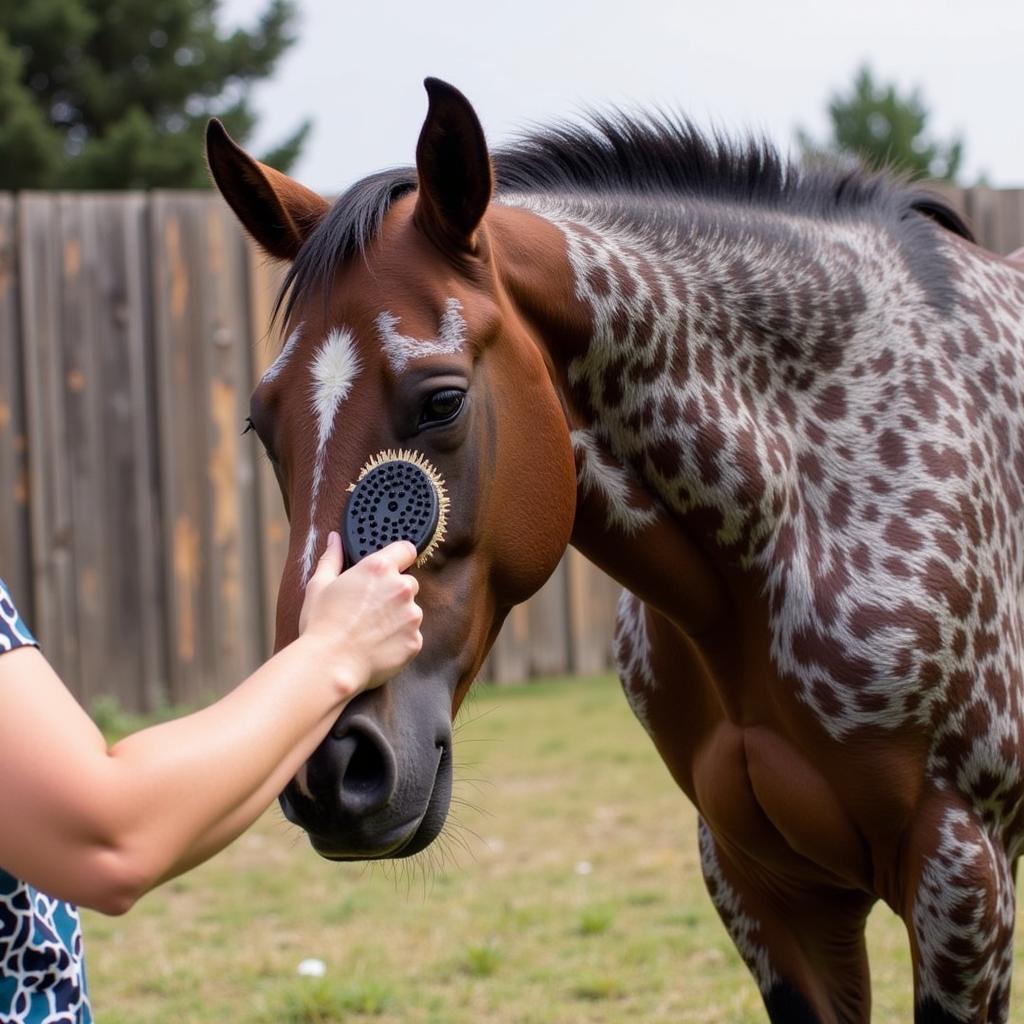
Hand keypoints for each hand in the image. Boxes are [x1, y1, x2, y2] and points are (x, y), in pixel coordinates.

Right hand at [298, 533, 422, 694]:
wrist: (330, 665)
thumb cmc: (321, 624)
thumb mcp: (319, 585)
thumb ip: (332, 558)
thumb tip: (334, 539)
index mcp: (379, 568)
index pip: (406, 550)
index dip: (399, 558)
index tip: (391, 568)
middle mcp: (401, 588)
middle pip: (408, 583)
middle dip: (393, 593)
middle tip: (369, 609)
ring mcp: (411, 616)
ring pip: (410, 612)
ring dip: (397, 618)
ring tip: (370, 632)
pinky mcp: (415, 641)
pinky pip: (411, 636)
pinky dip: (398, 640)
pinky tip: (376, 647)